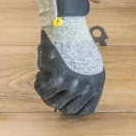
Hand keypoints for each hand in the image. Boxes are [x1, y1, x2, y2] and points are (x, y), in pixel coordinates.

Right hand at [32, 0, 104, 115]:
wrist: (66, 25)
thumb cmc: (72, 43)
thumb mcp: (86, 65)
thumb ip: (81, 82)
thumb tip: (67, 101)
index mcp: (97, 83)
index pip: (86, 110)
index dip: (72, 110)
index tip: (61, 105)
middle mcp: (87, 86)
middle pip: (67, 109)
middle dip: (55, 101)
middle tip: (48, 89)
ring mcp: (73, 83)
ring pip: (53, 102)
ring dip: (46, 92)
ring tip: (45, 76)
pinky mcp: (58, 77)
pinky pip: (43, 92)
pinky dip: (38, 84)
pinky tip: (41, 73)